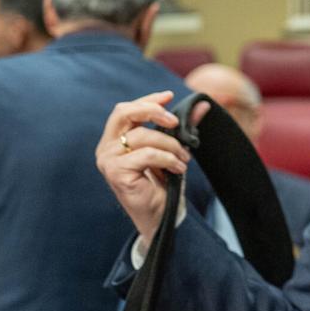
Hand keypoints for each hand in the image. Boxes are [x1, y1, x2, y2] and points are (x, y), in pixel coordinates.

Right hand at [95, 90, 190, 247]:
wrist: (161, 215)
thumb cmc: (164, 183)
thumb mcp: (174, 150)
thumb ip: (184, 127)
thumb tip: (203, 105)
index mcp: (115, 139)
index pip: (127, 110)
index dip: (148, 100)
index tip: (169, 96)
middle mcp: (106, 147)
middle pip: (124, 113)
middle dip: (153, 111)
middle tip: (175, 122)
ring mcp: (108, 160)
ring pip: (142, 136)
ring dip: (170, 145)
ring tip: (183, 158)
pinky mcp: (115, 172)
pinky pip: (146, 155)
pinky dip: (167, 159)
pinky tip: (178, 169)